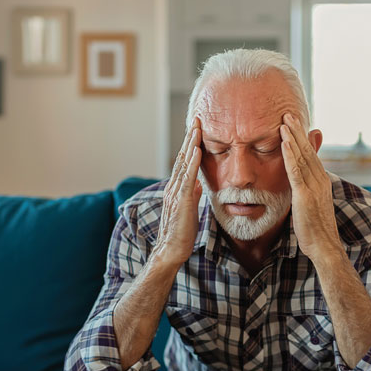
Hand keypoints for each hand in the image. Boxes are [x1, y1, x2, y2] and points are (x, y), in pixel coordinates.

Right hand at [153, 118, 203, 267]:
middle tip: (197, 120)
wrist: (171, 250)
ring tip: (197, 128)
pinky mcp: (181, 201)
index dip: (190, 145)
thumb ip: (193, 194)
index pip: (183, 162)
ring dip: (190, 144)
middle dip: (190, 138)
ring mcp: (175, 193)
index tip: (197, 130)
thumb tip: (199, 183)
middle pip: (181, 157)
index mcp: (176, 188)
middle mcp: (173, 187)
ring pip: (183, 164)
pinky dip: (192, 163)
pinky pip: (187, 178)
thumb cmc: (181, 233)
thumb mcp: (191, 209)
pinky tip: (197, 150)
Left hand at [279, 113, 341, 258]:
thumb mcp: (311, 204)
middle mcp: (320, 180)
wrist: (324, 246)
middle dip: (297, 131)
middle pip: (307, 150)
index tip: (293, 123)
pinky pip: (296, 171)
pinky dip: (290, 155)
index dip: (302, 138)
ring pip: (302, 156)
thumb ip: (305, 189)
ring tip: (284, 121)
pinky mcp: (305, 195)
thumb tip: (299, 183)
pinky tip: (284, 143)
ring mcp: (313, 187)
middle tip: (288, 114)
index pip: (311, 154)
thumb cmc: (315, 228)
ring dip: (293, 137)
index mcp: (321, 181)